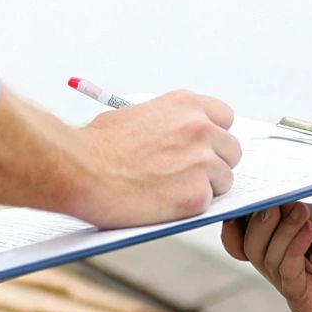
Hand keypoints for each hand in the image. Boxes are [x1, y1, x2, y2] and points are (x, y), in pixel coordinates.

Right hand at [76, 91, 241, 227]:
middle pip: (231, 150)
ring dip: (204, 187)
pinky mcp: (197, 194)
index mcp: (186, 105)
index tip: (203, 147)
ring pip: (224, 179)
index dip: (213, 136)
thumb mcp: (137, 116)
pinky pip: (208, 203)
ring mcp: (203, 161)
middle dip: (214, 163)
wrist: (80, 169)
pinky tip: (163, 202)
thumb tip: (176, 136)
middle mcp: (201, 129)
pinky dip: (189, 206)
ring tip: (169, 190)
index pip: (224, 118)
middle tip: (187, 175)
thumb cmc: (97, 145)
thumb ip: (166, 124)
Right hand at [221, 201, 311, 311]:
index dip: (237, 220)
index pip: (244, 234)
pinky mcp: (304, 301)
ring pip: (265, 258)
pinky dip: (292, 251)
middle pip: (249, 245)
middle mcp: (282, 263)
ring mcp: (291, 284)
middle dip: (261, 222)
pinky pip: (286, 276)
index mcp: (283, 240)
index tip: (243, 201)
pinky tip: (308, 233)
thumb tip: (265, 203)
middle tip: (280, 206)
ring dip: (283, 232)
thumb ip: (293, 211)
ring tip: (304, 216)